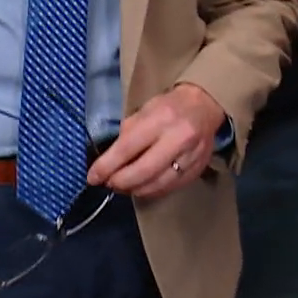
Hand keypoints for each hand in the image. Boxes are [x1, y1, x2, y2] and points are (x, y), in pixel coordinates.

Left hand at [88, 83, 226, 199]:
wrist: (205, 106)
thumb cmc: (169, 106)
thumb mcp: (144, 110)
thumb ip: (127, 134)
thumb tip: (109, 161)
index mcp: (161, 119)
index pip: (128, 148)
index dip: (106, 166)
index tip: (92, 177)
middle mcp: (178, 139)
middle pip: (143, 171)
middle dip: (120, 182)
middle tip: (109, 183)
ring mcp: (191, 156)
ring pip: (157, 184)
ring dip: (134, 189)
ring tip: (124, 186)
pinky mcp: (198, 169)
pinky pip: (170, 188)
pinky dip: (152, 191)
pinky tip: (142, 187)